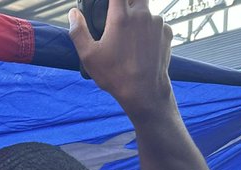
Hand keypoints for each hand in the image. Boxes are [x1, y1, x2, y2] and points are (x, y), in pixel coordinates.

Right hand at [69, 0, 173, 115]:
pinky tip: (141, 46)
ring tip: (129, 38)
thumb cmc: (115, 74)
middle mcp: (142, 15)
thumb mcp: (88, 55)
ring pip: (146, 10)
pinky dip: (149, 29)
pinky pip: (156, 24)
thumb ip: (78, 31)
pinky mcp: (167, 33)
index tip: (108, 4)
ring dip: (138, 17)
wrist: (145, 91)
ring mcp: (158, 23)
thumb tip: (73, 13)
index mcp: (121, 17)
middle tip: (118, 16)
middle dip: (127, 2)